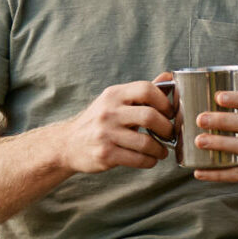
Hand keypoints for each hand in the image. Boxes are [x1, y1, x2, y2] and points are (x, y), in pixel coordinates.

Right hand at [57, 80, 174, 173]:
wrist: (67, 144)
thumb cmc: (100, 120)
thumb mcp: (116, 101)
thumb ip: (142, 91)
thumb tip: (169, 76)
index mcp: (114, 95)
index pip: (146, 89)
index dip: (165, 102)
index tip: (170, 113)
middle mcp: (108, 112)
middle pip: (150, 116)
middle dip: (167, 128)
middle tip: (169, 134)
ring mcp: (105, 134)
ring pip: (146, 143)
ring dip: (160, 149)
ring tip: (161, 151)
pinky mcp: (105, 154)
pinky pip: (138, 159)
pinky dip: (150, 161)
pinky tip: (150, 159)